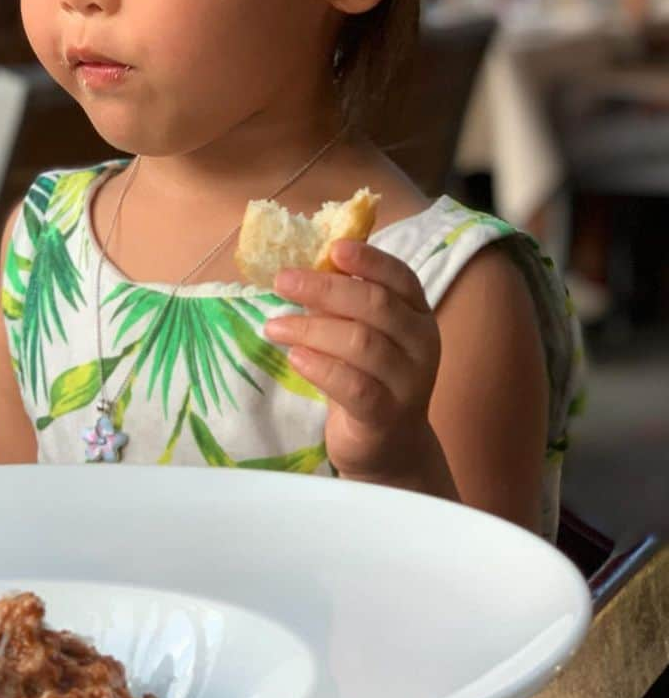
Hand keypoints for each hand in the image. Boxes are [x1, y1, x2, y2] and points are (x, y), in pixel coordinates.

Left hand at [263, 240, 451, 491]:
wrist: (388, 449)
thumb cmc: (368, 380)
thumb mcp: (361, 336)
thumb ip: (343, 306)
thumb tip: (300, 267)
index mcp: (417, 316)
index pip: (401, 278)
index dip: (369, 260)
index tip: (333, 248)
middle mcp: (421, 345)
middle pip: (376, 306)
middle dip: (325, 289)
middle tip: (283, 281)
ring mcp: (408, 382)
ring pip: (361, 343)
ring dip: (311, 329)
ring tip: (275, 326)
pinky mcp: (386, 416)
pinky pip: (353, 385)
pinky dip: (320, 367)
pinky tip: (295, 357)